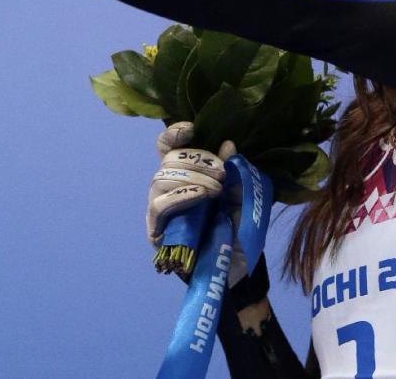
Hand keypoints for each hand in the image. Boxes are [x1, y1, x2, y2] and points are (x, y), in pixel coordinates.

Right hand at [147, 122, 251, 285]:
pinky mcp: (155, 229)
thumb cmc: (233, 227)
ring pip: (162, 178)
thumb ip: (233, 171)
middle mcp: (167, 186)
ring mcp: (159, 206)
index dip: (175, 134)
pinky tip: (200, 196)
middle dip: (198, 160)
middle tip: (223, 173)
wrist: (233, 266)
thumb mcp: (239, 195)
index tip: (192, 129)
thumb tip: (228, 144)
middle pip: (169, 159)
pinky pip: (160, 205)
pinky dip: (181, 196)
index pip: (168, 146)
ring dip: (193, 178)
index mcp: (184, 173)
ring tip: (216, 189)